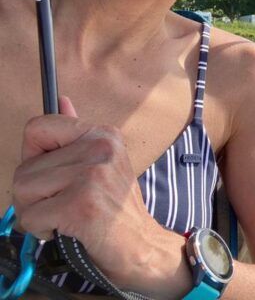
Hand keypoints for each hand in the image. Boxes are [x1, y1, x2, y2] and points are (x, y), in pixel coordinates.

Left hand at [12, 96, 162, 284]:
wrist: (141, 244)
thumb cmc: (117, 208)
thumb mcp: (102, 163)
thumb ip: (75, 135)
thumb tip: (62, 101)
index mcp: (102, 134)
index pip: (37, 127)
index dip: (33, 155)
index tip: (51, 173)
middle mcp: (99, 148)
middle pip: (23, 168)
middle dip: (32, 195)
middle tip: (60, 205)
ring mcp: (92, 175)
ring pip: (23, 191)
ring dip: (34, 213)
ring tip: (62, 216)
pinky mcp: (81, 203)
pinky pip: (30, 216)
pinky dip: (40, 229)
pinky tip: (64, 228)